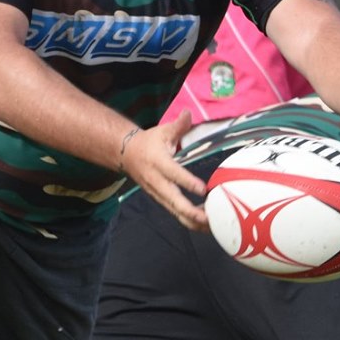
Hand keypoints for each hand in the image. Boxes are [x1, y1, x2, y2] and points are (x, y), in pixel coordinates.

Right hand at [120, 113, 208, 230]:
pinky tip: (205, 224)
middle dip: (191, 212)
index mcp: (158, 162)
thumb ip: (178, 125)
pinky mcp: (161, 200)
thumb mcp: (162, 131)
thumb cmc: (148, 142)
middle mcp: (157, 182)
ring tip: (213, 225)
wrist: (126, 155)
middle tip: (209, 218)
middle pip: (174, 201)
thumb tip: (189, 114)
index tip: (203, 190)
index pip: (174, 174)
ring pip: (175, 212)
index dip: (188, 182)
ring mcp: (158, 194)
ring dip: (193, 221)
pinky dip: (190, 220)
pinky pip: (176, 213)